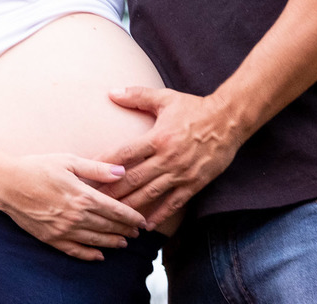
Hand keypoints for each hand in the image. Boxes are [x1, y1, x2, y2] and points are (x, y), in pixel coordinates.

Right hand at [0, 154, 147, 260]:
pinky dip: (89, 255)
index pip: (115, 210)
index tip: (143, 221)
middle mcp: (75, 216)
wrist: (7, 183)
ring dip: (112, 243)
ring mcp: (63, 230)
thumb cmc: (38, 167)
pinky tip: (99, 256)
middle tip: (137, 233)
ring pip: (95, 240)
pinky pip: (74, 251)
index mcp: (83, 195)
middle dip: (125, 230)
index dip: (132, 216)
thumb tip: (122, 172)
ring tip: (123, 243)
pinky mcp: (50, 238)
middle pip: (108, 226)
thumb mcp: (69, 161)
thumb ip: (97, 169)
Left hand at [101, 87, 243, 229]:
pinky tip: (146, 224)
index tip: (88, 174)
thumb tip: (111, 92)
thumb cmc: (194, 108)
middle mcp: (167, 157)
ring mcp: (181, 173)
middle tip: (92, 201)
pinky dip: (159, 215)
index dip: (104, 164)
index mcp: (157, 137)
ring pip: (150, 194)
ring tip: (112, 217)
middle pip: (133, 179)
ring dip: (130, 207)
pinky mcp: (194, 183)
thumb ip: (137, 95)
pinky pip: (174, 203)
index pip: (124, 154)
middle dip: (111, 191)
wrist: (229, 120)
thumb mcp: (165, 98)